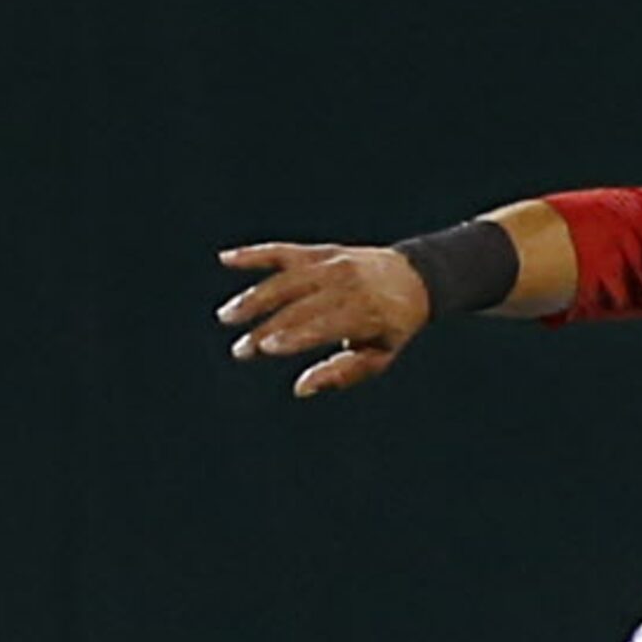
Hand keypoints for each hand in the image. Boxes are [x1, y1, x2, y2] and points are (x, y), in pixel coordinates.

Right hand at [216, 242, 432, 397]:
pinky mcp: (321, 252)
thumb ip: (341, 373)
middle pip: (299, 307)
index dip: (293, 336)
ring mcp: (333, 264)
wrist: (415, 278)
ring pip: (285, 279)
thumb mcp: (378, 356)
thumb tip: (300, 389)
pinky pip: (284, 251)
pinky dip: (255, 254)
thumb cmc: (392, 327)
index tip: (264, 348)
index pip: (322, 325)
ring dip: (253, 298)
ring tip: (227, 317)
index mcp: (367, 313)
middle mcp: (349, 284)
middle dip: (266, 329)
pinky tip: (226, 259)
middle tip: (241, 351)